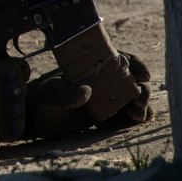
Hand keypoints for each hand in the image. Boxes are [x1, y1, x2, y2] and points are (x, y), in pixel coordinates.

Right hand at [0, 51, 29, 147]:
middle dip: (9, 90)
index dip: (12, 71)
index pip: (22, 67)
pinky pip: (16, 124)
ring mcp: (16, 110)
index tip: (2, 75)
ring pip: (19, 107)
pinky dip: (7, 124)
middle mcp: (16, 89)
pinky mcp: (13, 128)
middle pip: (21, 87)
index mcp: (9, 70)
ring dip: (8, 107)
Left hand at [24, 50, 153, 139]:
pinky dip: (135, 117)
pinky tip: (138, 120)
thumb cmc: (45, 99)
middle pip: (131, 81)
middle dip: (141, 89)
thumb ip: (68, 93)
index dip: (136, 65)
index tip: (143, 75)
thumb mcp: (53, 93)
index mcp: (93, 67)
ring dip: (141, 105)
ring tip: (139, 114)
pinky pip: (126, 115)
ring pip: (132, 99)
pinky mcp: (107, 117)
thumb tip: (86, 91)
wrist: (38, 120)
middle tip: (140, 99)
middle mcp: (103, 81)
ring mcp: (107, 99)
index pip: (120, 60)